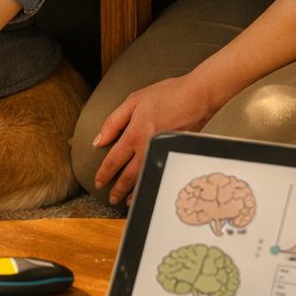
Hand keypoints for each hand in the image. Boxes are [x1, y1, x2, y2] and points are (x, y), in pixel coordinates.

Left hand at [92, 75, 220, 205]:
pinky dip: (150, 185)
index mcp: (134, 134)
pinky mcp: (174, 154)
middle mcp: (147, 148)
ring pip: (144, 179)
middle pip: (128, 176)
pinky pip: (158, 174)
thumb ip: (113, 122)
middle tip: (110, 198)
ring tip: (125, 201)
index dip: (104, 174)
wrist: (197, 96)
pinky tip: (147, 188)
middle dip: (117, 189)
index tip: (98, 182)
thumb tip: (98, 140)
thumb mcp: (133, 101)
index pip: (113, 161)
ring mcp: (162, 153)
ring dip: (133, 192)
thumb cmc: (167, 94)